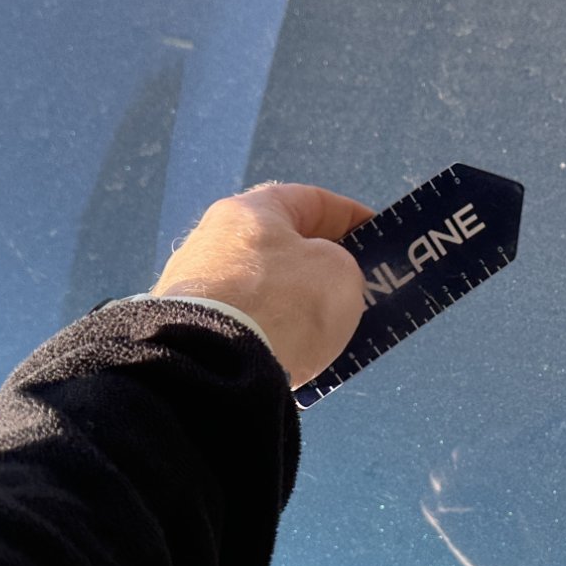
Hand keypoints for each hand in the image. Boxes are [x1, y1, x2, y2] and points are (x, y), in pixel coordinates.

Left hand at [154, 183, 371, 385]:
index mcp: (251, 210)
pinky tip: (292, 352)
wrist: (216, 365)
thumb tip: (322, 283)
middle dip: (322, 266)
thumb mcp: (340, 273)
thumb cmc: (285, 303)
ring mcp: (195, 287)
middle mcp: (215, 240)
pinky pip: (244, 323)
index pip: (311, 200)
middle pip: (283, 246)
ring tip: (327, 329)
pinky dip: (272, 332)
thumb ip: (341, 268)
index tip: (377, 238)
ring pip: (264, 289)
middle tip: (357, 287)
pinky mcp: (189, 329)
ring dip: (297, 304)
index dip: (351, 216)